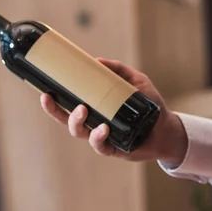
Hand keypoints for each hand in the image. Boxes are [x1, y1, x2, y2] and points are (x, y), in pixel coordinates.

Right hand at [40, 58, 187, 162]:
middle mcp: (95, 124)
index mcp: (96, 109)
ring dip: (77, 122)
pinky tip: (104, 129)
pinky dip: (99, 138)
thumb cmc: (150, 105)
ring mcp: (104, 138)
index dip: (54, 102)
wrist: (167, 127)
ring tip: (83, 110)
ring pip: (81, 133)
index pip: (69, 106)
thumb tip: (97, 60)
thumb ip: (118, 70)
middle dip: (56, 112)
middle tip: (52, 98)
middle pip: (67, 121)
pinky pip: (101, 146)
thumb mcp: (136, 81)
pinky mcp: (115, 149)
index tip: (44, 91)